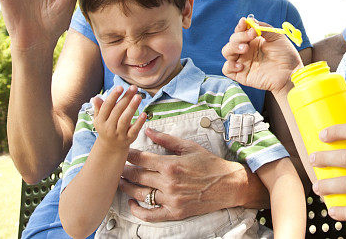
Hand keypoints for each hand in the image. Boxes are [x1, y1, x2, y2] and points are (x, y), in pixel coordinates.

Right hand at [91, 86, 144, 150]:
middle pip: (117, 111)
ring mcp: (119, 134)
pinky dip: (139, 122)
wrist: (111, 147)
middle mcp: (108, 128)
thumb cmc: (106, 127)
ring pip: (125, 120)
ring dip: (132, 108)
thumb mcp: (100, 119)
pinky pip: (134, 130)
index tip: (120, 86)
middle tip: (133, 88)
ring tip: (138, 97)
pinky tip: (144, 114)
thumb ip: (99, 108)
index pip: (107, 106)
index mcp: (100, 120)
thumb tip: (96, 98)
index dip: (113, 96)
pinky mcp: (128, 139)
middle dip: (125, 98)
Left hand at [119, 127, 251, 220]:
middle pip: (137, 176)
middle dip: (125, 171)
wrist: (227, 185)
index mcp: (171, 164)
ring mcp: (171, 199)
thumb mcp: (189, 147)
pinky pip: (150, 214)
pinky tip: (132, 203)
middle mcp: (169, 182)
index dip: (129, 155)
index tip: (123, 152)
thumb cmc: (209, 164)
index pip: (141, 158)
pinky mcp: (174, 212)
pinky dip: (138, 210)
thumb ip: (166, 139)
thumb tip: (149, 130)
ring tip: (121, 182)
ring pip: (140, 194)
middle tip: (118, 167)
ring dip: (127, 188)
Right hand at [221, 17, 302, 92]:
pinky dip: (229, 65)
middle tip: (252, 35)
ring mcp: (243, 61)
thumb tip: (251, 21)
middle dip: (240, 35)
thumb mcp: (277, 36)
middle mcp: (246, 50)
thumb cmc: (286, 55)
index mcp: (253, 40)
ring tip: (245, 48)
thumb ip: (264, 28)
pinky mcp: (241, 74)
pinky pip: (226, 69)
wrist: (290, 73)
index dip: (241, 26)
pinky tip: (241, 65)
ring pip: (227, 51)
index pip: (241, 30)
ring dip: (232, 47)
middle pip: (233, 39)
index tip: (245, 22)